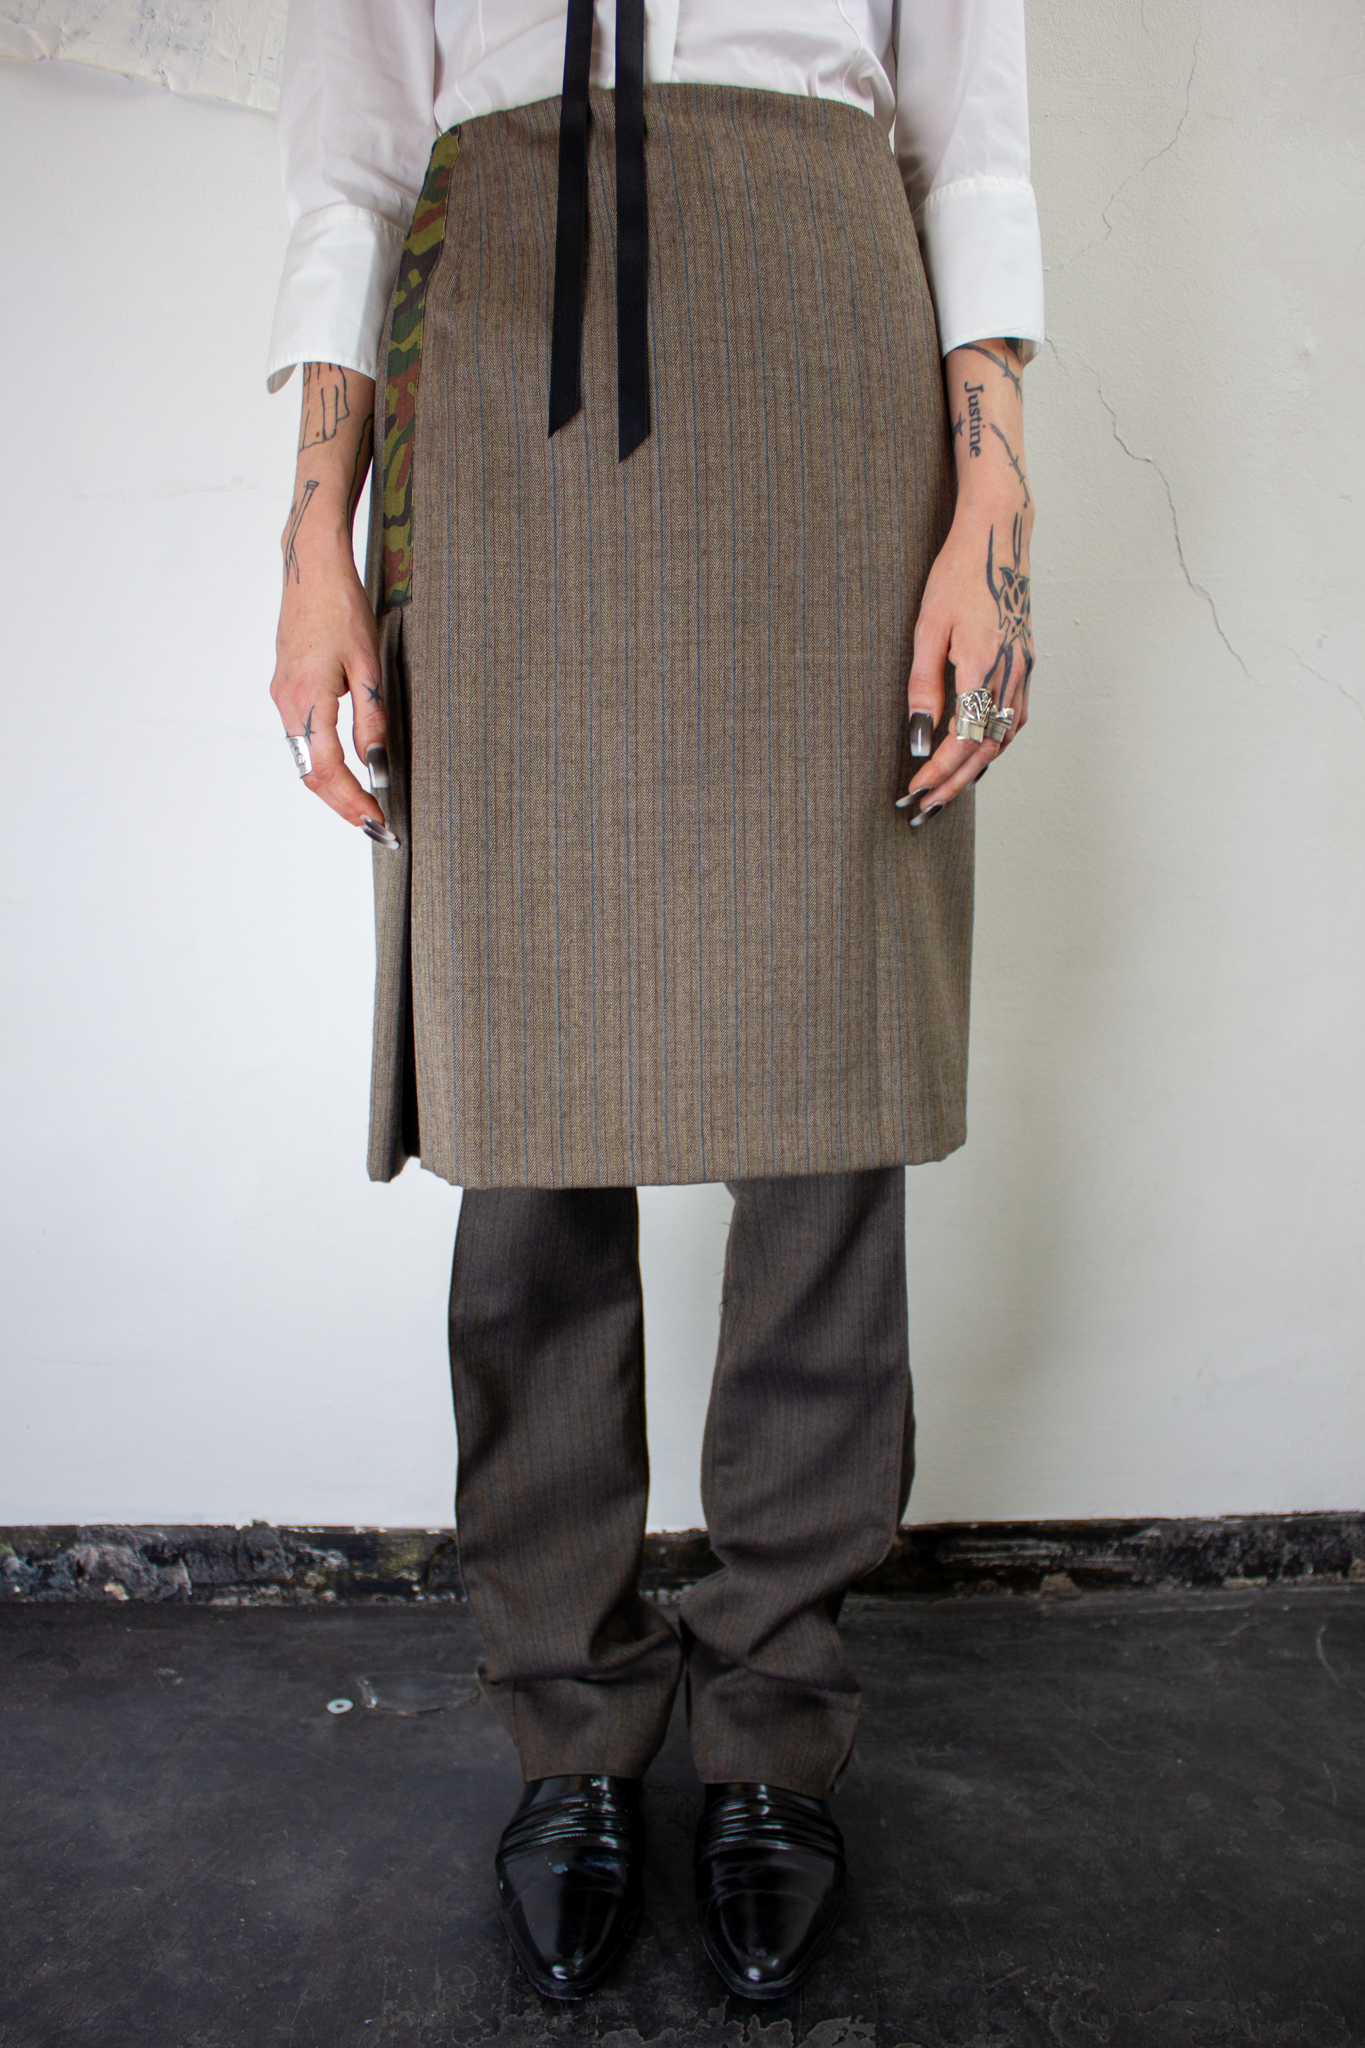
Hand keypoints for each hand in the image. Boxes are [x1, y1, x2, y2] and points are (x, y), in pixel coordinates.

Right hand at [268, 365, 389, 835]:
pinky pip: (302, 740)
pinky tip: (347, 772)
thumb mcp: (367, 664)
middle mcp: (287, 703)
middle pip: (311, 775)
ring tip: (366, 808)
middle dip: (343, 806)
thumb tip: (377, 768)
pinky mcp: (286, 688)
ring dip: (333, 789)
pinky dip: (324, 764)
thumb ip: (371, 720)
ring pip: (305, 759)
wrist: (310, 565)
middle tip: (377, 828)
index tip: (379, 824)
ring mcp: (282, 696)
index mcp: (308, 700)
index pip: (329, 771)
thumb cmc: (341, 605)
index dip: (353, 804)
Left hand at [898, 340, 1034, 825]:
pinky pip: (1014, 719)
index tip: (913, 792)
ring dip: (975, 770)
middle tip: (924, 812)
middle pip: (985, 749)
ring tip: (945, 793)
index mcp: (981, 663)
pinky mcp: (1026, 663)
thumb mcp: (925, 628)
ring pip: (1003, 737)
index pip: (962, 739)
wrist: (998, 537)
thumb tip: (918, 740)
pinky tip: (975, 756)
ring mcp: (1024, 669)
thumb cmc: (954, 575)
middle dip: (953, 785)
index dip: (938, 772)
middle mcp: (1010, 672)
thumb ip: (922, 687)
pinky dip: (994, 745)